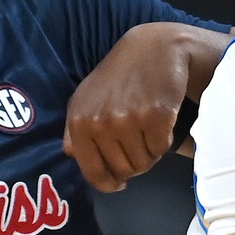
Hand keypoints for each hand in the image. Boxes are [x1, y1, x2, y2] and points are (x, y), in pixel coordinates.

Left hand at [65, 23, 191, 191]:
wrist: (153, 49)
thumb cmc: (117, 77)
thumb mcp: (85, 98)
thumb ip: (74, 130)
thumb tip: (70, 155)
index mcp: (80, 122)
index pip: (92, 171)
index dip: (107, 184)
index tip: (118, 184)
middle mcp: (102, 123)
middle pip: (123, 170)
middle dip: (133, 165)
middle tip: (138, 146)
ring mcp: (130, 120)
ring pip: (144, 163)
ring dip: (149, 153)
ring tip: (148, 132)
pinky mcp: (157, 116)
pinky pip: (161, 149)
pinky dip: (163, 142)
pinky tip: (161, 124)